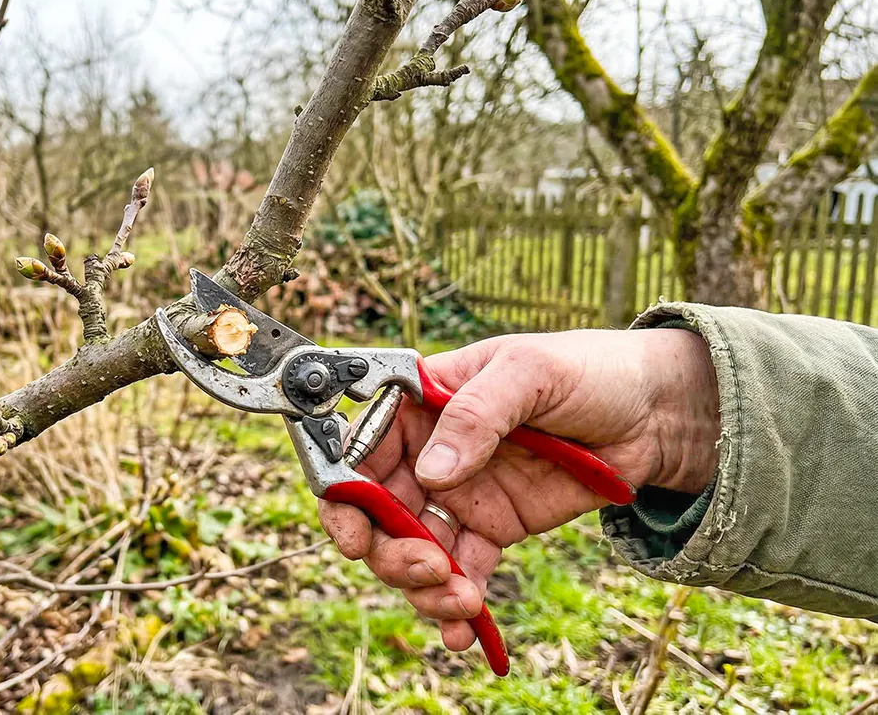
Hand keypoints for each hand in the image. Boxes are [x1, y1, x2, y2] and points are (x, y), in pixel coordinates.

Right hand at [318, 328, 719, 650]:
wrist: (655, 414)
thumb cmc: (588, 370)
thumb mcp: (530, 372)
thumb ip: (476, 414)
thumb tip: (431, 471)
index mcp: (421, 403)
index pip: (361, 447)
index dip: (345, 491)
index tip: (355, 530)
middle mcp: (428, 452)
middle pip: (376, 511)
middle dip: (389, 550)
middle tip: (426, 568)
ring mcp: (458, 494)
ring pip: (412, 549)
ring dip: (422, 584)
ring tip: (460, 600)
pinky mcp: (492, 528)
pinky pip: (460, 571)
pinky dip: (456, 606)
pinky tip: (466, 631)